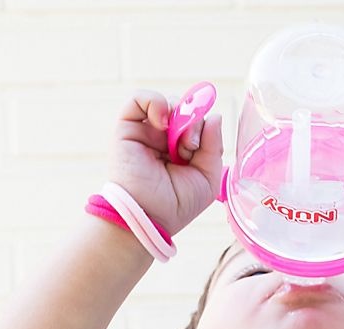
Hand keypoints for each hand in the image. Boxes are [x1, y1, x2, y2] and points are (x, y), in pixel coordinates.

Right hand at [108, 90, 223, 234]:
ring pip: (168, 103)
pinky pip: (139, 98)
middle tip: (191, 147)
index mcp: (185, 151)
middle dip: (194, 123)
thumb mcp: (208, 178)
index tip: (200, 148)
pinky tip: (162, 121)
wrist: (149, 215)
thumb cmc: (178, 204)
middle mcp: (166, 139)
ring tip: (178, 142)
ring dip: (179, 116)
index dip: (205, 128)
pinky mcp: (127, 128)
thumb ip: (214, 146)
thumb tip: (216, 115)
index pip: (200, 123)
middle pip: (186, 110)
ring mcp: (147, 132)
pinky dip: (154, 101)